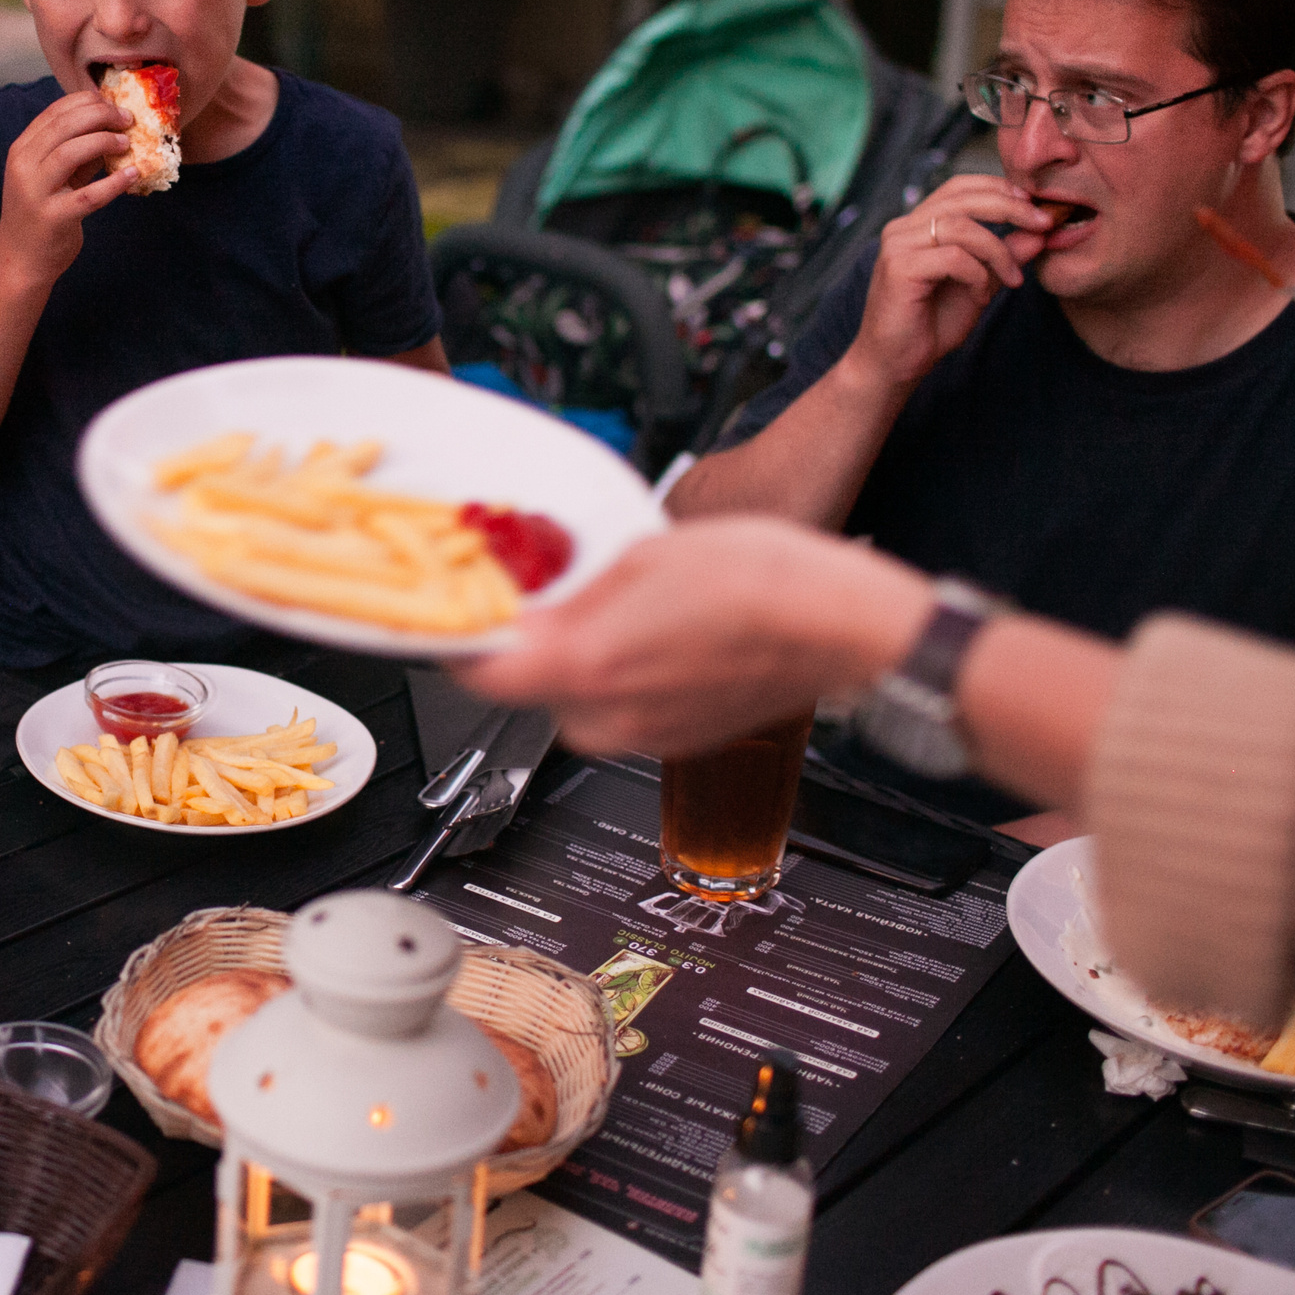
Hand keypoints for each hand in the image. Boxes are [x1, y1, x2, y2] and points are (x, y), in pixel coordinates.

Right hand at [0, 89, 138, 282]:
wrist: (21, 261)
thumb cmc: (40, 214)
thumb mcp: (52, 177)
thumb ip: (75, 152)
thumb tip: (111, 127)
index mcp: (22, 150)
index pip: (55, 112)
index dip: (87, 102)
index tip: (113, 104)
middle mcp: (24, 166)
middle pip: (64, 126)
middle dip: (100, 115)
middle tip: (127, 119)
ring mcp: (36, 192)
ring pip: (70, 153)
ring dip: (104, 142)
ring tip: (127, 143)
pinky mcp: (54, 218)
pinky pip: (89, 195)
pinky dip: (114, 183)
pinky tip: (132, 175)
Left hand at [457, 518, 930, 756]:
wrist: (844, 628)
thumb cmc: (765, 584)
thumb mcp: (646, 553)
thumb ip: (574, 584)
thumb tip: (533, 590)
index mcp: (583, 667)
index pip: (474, 670)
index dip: (456, 635)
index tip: (451, 608)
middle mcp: (604, 717)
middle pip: (520, 682)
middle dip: (525, 635)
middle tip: (540, 588)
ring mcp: (639, 736)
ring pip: (569, 695)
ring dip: (575, 653)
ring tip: (615, 602)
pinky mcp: (670, 740)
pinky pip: (617, 706)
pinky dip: (620, 671)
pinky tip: (655, 630)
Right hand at [844, 176, 1051, 394]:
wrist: (895, 365)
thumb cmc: (931, 325)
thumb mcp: (980, 284)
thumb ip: (1004, 257)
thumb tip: (1039, 233)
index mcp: (918, 225)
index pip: (959, 186)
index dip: (999, 188)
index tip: (1034, 206)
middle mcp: (902, 229)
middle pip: (963, 198)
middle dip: (1011, 208)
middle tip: (1043, 224)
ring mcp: (897, 246)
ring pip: (961, 226)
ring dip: (998, 251)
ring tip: (1012, 279)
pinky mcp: (899, 269)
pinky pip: (953, 257)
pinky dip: (978, 275)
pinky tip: (981, 296)